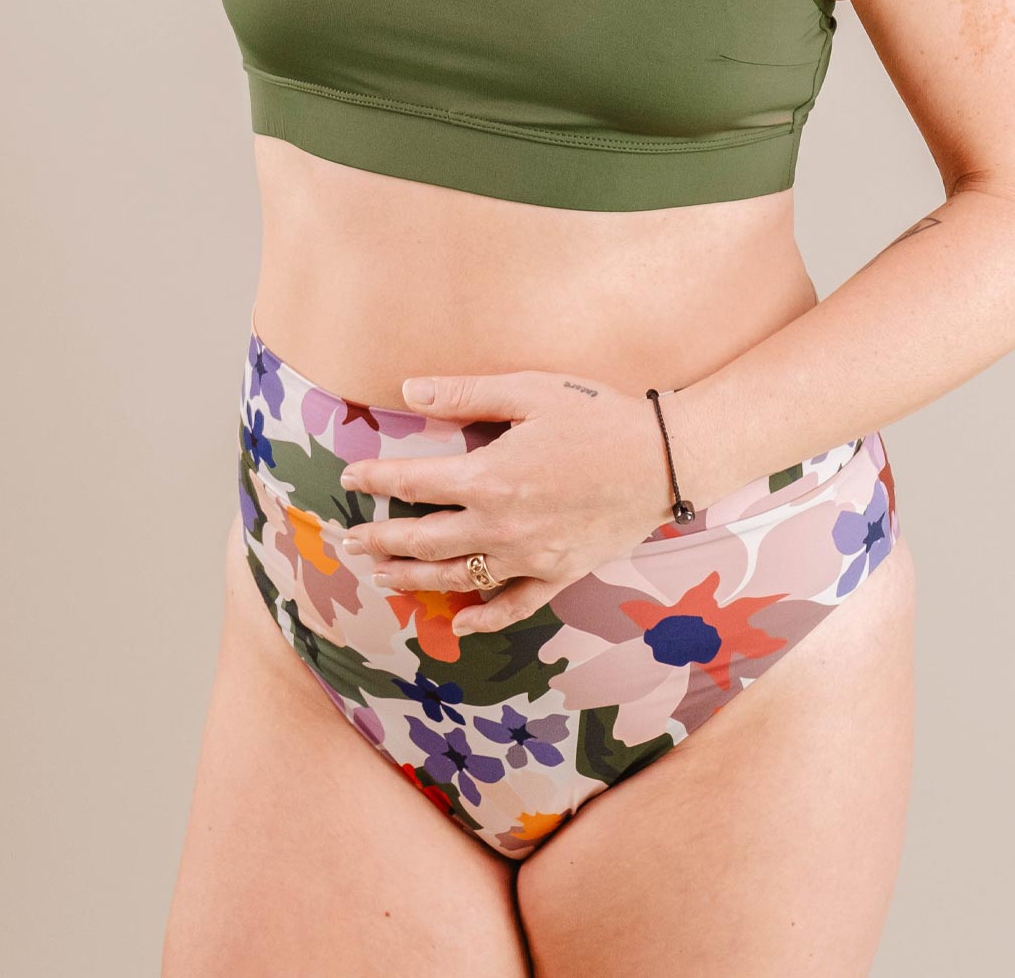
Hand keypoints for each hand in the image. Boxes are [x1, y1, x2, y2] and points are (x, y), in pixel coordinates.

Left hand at [337, 368, 673, 634]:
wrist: (666, 459)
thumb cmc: (598, 416)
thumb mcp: (531, 391)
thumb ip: (467, 394)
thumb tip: (410, 391)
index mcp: (490, 477)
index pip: (414, 482)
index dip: (375, 480)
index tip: (349, 479)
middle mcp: (501, 526)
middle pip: (424, 540)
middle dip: (380, 542)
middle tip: (348, 544)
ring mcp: (530, 557)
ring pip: (457, 578)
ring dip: (413, 581)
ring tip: (382, 579)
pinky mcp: (560, 574)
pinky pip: (514, 605)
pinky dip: (485, 618)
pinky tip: (462, 625)